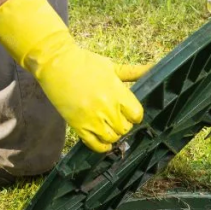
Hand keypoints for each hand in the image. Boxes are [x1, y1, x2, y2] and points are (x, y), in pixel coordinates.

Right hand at [0, 0, 148, 152]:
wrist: (56, 63)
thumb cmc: (85, 63)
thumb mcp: (112, 66)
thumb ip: (133, 72)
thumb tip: (154, 69)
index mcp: (117, 92)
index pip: (137, 114)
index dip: (134, 115)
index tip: (129, 112)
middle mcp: (107, 107)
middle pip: (125, 128)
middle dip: (123, 124)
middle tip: (118, 119)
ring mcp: (92, 118)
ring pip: (112, 138)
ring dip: (113, 135)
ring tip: (109, 127)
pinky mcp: (78, 125)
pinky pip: (95, 145)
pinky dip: (102, 147)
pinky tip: (104, 142)